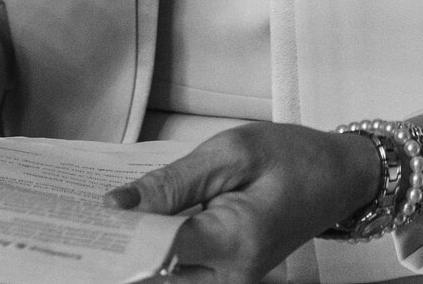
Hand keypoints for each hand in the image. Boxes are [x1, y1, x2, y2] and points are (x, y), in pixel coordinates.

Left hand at [106, 123, 383, 283]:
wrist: (339, 178)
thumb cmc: (292, 157)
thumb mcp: (232, 151)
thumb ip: (173, 181)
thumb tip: (118, 207)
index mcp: (236, 242)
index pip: (158, 248)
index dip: (119, 233)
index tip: (86, 216)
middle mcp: (232, 276)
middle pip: (156, 273)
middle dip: (121, 247)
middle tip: (84, 219)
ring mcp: (231, 282)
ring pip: (165, 277)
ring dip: (136, 250)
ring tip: (107, 220)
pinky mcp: (227, 278)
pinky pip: (181, 272)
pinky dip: (157, 251)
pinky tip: (138, 225)